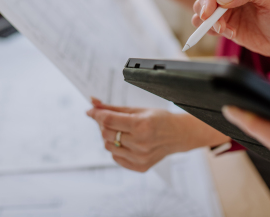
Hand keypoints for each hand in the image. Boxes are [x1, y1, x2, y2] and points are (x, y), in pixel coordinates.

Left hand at [86, 98, 227, 171]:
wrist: (178, 135)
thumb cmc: (159, 119)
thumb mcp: (138, 109)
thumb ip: (114, 108)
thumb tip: (93, 103)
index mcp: (141, 125)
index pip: (109, 120)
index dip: (97, 114)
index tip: (91, 110)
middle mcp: (141, 143)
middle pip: (106, 134)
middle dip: (103, 125)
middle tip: (110, 119)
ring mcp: (140, 157)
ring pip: (108, 146)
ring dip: (109, 137)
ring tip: (121, 131)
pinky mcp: (140, 167)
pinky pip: (116, 158)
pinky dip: (116, 149)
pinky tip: (127, 142)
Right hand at [192, 0, 269, 73]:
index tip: (209, 13)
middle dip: (206, 11)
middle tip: (219, 26)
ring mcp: (224, 5)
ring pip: (200, 8)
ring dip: (208, 22)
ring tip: (228, 31)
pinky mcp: (221, 20)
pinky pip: (203, 23)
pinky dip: (209, 30)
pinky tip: (228, 33)